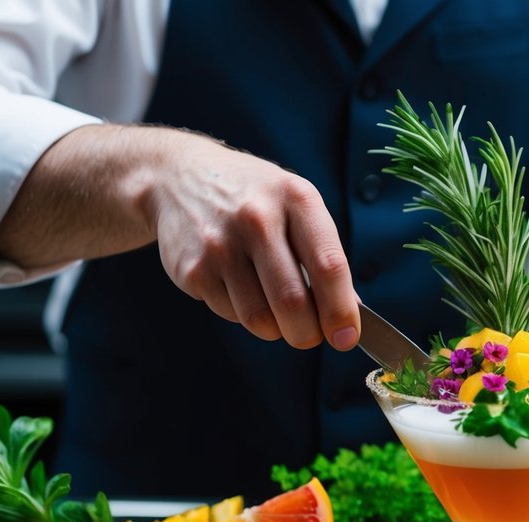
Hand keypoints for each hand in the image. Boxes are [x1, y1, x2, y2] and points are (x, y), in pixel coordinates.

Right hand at [149, 132, 360, 349]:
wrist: (177, 178)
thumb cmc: (254, 200)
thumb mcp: (295, 207)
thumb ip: (324, 256)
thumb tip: (350, 312)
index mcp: (296, 200)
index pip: (329, 267)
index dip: (340, 311)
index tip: (346, 337)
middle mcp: (257, 219)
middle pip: (293, 302)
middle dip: (308, 334)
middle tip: (310, 336)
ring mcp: (220, 244)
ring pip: (260, 319)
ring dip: (276, 329)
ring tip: (275, 311)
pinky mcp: (193, 269)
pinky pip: (231, 315)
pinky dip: (244, 316)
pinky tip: (240, 288)